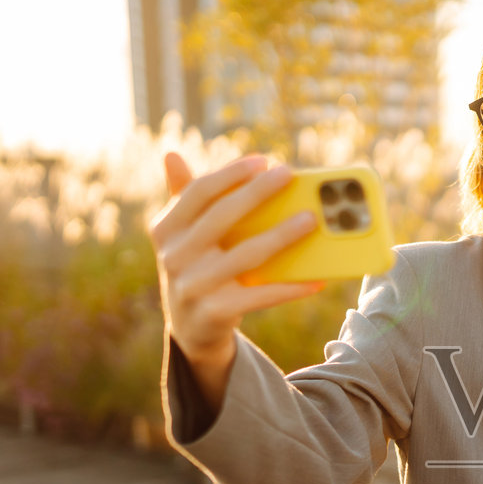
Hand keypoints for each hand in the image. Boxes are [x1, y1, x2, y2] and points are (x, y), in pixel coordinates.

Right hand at [149, 152, 322, 406]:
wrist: (191, 329)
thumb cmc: (195, 267)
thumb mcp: (182, 236)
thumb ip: (182, 197)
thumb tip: (170, 155)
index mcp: (166, 230)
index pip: (198, 193)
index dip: (230, 174)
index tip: (263, 161)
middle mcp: (174, 256)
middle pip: (222, 216)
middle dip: (257, 192)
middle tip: (289, 175)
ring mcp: (193, 286)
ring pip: (246, 254)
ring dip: (282, 235)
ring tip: (311, 220)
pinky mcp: (215, 312)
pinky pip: (261, 295)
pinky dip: (291, 287)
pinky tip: (316, 278)